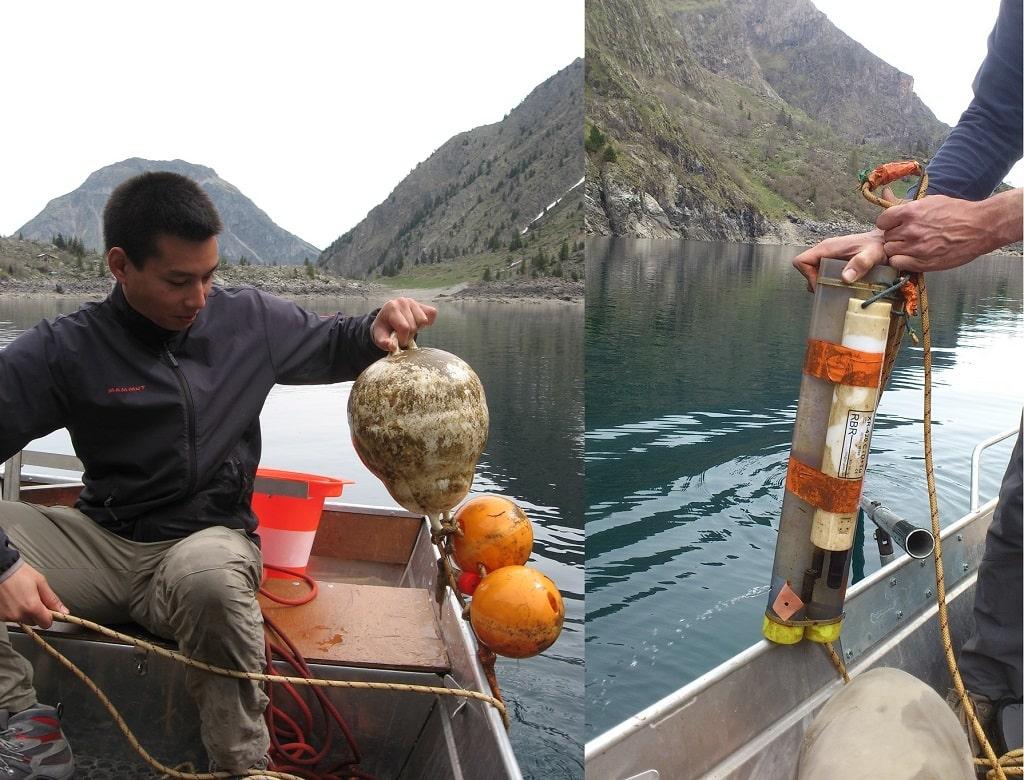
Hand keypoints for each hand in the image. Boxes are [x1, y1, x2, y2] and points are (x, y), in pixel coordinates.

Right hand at [0, 563, 67, 627]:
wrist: (0, 570)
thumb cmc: (18, 574)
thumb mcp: (40, 583)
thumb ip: (52, 599)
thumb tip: (63, 611)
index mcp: (32, 607)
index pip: (46, 623)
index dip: (49, 617)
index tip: (49, 611)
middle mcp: (19, 614)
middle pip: (34, 622)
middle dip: (37, 613)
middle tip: (34, 598)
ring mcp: (8, 616)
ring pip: (23, 620)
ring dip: (25, 612)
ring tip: (22, 597)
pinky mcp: (0, 616)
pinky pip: (12, 617)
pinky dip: (14, 611)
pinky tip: (13, 600)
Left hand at [371, 297, 437, 351]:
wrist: (387, 319)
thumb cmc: (384, 328)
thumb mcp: (379, 337)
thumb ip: (384, 343)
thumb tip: (392, 346)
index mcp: (391, 308)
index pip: (404, 327)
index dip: (403, 338)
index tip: (399, 341)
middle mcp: (403, 302)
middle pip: (414, 326)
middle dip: (409, 335)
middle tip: (403, 335)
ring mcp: (414, 302)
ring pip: (424, 320)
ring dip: (418, 328)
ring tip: (409, 328)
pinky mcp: (422, 305)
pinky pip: (432, 314)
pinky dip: (428, 322)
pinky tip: (418, 324)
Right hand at [793, 230, 885, 291]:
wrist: (887, 241)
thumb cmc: (880, 246)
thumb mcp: (873, 255)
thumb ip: (861, 263)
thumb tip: (845, 278)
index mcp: (827, 248)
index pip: (801, 261)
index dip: (807, 275)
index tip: (822, 285)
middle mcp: (825, 251)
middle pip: (806, 269)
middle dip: (815, 282)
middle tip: (831, 290)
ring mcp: (829, 256)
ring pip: (814, 272)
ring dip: (823, 282)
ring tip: (838, 288)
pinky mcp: (835, 261)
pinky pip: (823, 272)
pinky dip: (829, 281)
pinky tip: (844, 284)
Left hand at [876, 190, 1022, 271]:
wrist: (981, 227)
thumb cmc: (957, 211)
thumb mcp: (931, 201)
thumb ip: (907, 204)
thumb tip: (885, 194)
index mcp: (911, 212)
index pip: (882, 220)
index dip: (887, 223)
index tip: (894, 225)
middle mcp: (911, 230)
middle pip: (886, 237)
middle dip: (894, 236)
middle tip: (906, 237)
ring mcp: (916, 248)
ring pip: (890, 251)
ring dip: (897, 249)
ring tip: (910, 246)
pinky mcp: (923, 262)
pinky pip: (898, 263)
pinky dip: (901, 261)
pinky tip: (911, 256)